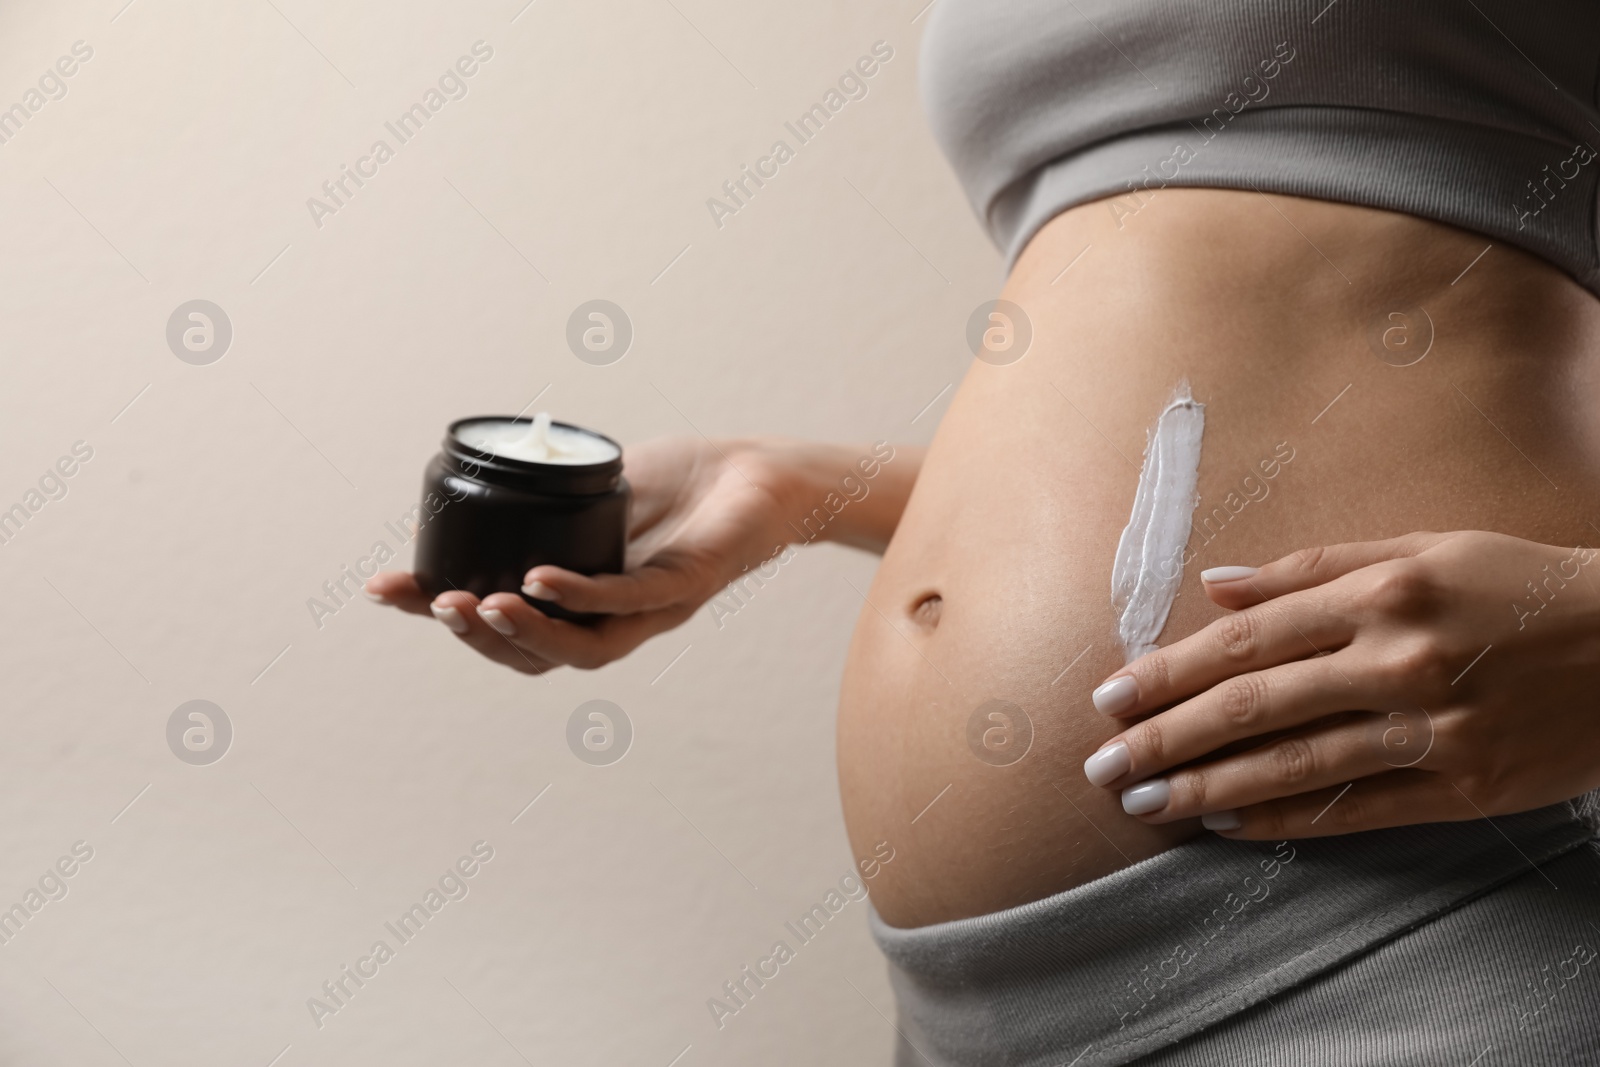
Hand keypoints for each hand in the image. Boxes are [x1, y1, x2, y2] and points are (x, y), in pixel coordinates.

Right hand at [365, 437, 804, 673]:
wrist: (760, 474)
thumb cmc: (681, 485)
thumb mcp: (594, 488)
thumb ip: (543, 497)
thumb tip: (473, 480)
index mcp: (584, 603)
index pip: (507, 626)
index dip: (445, 617)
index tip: (387, 589)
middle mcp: (616, 619)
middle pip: (535, 654)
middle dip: (474, 634)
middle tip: (433, 601)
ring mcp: (654, 609)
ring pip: (579, 648)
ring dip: (521, 632)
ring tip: (472, 604)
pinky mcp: (690, 583)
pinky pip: (629, 599)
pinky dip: (579, 594)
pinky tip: (537, 579)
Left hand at [1080, 531, 1599, 837]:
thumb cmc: (1517, 586)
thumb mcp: (1421, 549)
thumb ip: (1311, 567)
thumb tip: (1214, 586)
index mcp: (1379, 592)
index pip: (1245, 639)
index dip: (1169, 671)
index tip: (1112, 697)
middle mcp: (1398, 658)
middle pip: (1253, 705)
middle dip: (1166, 738)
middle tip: (1103, 764)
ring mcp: (1433, 728)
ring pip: (1294, 765)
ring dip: (1207, 788)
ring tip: (1146, 804)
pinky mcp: (1465, 785)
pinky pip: (1356, 808)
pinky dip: (1287, 818)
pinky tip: (1230, 825)